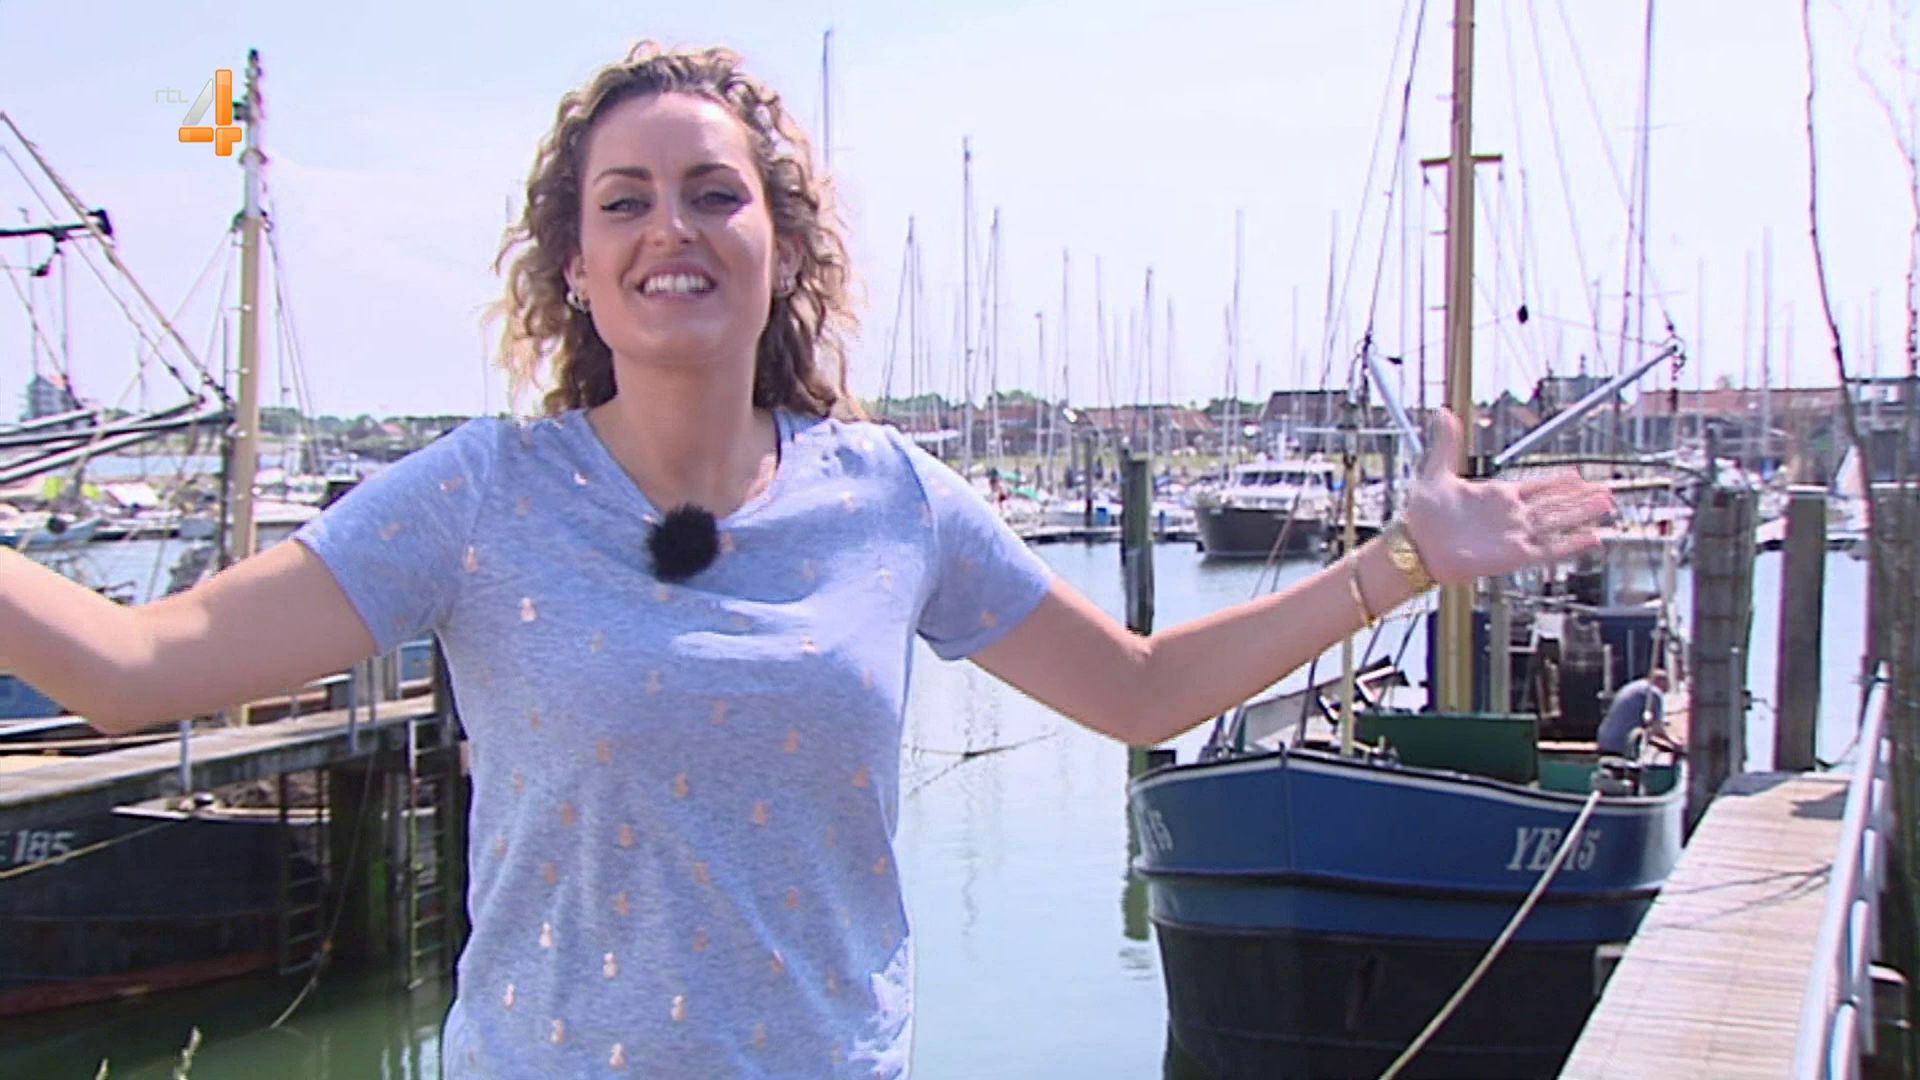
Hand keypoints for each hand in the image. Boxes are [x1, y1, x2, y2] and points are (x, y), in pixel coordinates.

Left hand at [1399, 411, 1613, 585]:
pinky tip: (1594, 538)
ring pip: (1559, 524)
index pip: (1538, 487)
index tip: (1579, 475)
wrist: (1415, 545)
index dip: (1559, 483)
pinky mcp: (1515, 556)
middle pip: (1556, 505)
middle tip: (1608, 491)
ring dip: (1583, 516)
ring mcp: (1516, 536)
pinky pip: (1550, 550)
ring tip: (1608, 507)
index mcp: (1499, 495)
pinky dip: (1572, 545)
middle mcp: (1512, 516)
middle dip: (1581, 499)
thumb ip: (1446, 443)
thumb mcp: (1437, 471)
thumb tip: (1444, 411)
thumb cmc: (1423, 514)